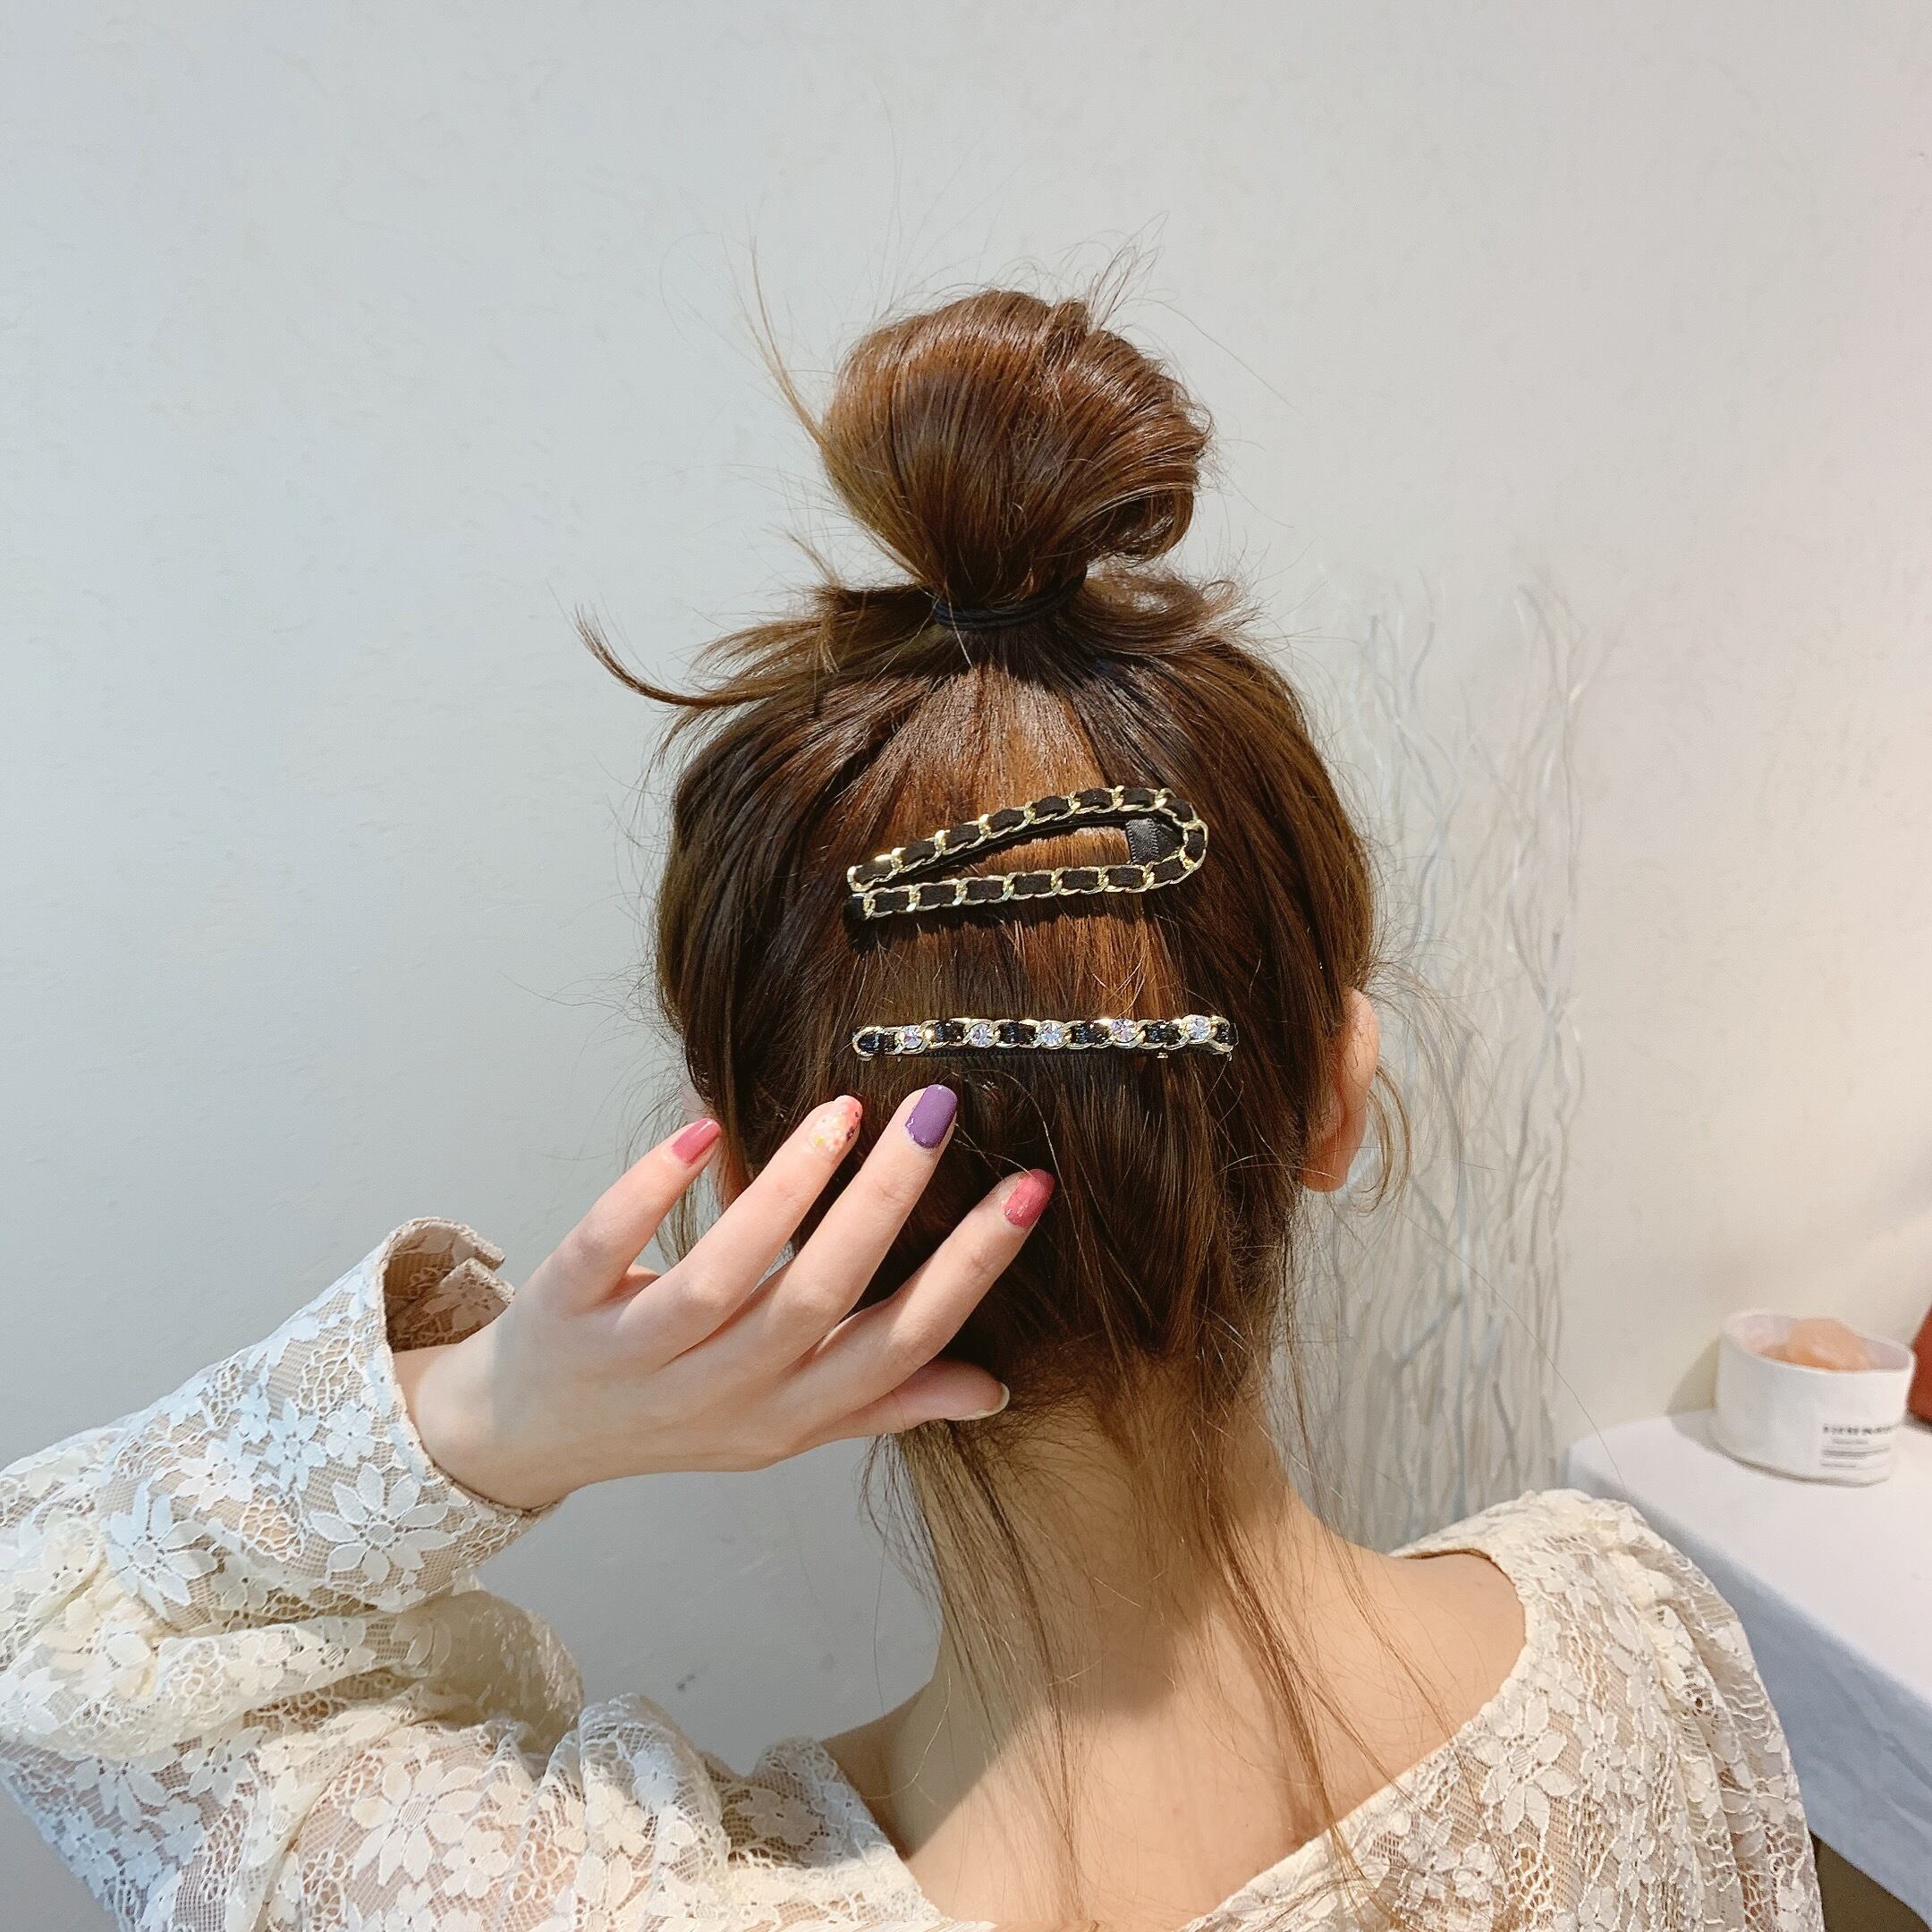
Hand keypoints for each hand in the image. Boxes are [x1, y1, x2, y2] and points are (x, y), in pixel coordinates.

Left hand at [395, 1088, 1052, 1510]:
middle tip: (938, 1112)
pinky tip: (698, 1132)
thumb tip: (991, 1388)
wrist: (528, 1439)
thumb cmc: (675, 1414)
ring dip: (786, 1193)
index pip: (896, 1346)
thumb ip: (881, 1398)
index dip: (967, 1272)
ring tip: (843, 1110)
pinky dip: (649, 1194)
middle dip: (886, 1205)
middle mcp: (717, 1395)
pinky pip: (604, 1252)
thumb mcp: (783, 1424)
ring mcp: (634, 1358)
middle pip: (817, 1303)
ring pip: (721, 1281)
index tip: (1026, 1189)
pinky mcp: (562, 1312)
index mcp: (787, 1417)